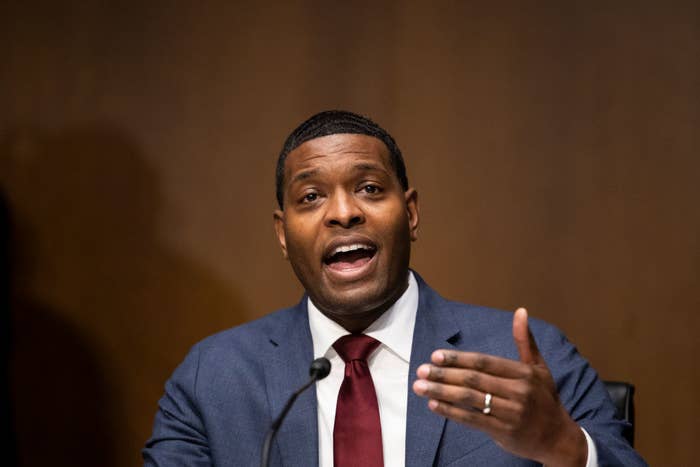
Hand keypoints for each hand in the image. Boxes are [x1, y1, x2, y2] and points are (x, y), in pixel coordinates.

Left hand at [412, 308, 587, 465]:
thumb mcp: (539, 368)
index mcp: (523, 373)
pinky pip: (472, 419)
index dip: (458, 359)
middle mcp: (518, 392)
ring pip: (470, 400)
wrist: (558, 438)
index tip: (435, 356)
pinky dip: (451, 412)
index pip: (484, 362)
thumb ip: (525, 341)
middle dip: (444, 374)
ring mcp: (510, 413)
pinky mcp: (503, 432)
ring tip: (420, 386)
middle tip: (421, 370)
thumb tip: (520, 310)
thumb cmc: (545, 399)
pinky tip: (434, 404)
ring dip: (442, 392)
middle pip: (474, 380)